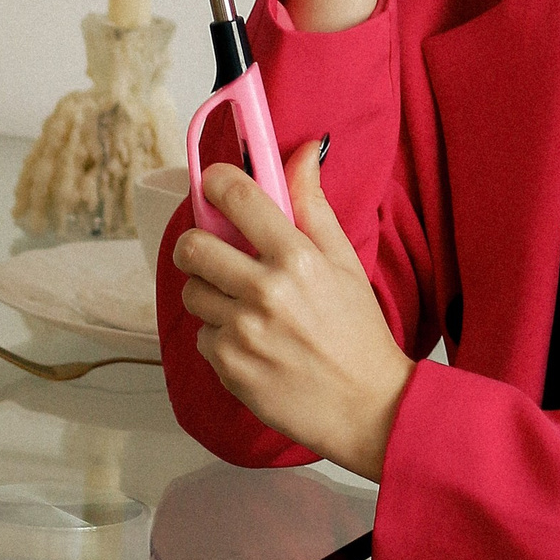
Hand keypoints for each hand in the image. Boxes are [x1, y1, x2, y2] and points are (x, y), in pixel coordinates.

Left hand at [172, 143, 415, 480]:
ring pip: (192, 293)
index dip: (217, 182)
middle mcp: (266, 292)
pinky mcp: (229, 368)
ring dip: (210, 294)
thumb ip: (313, 205)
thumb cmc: (358, 332)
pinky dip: (219, 337)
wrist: (367, 407)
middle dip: (197, 245)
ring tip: (241, 305)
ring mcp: (243, 332)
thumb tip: (301, 152)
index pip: (238, 197)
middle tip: (213, 252)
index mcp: (297, 258)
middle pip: (192, 247)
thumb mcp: (344, 261)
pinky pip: (201, 337)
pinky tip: (251, 343)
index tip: (215, 184)